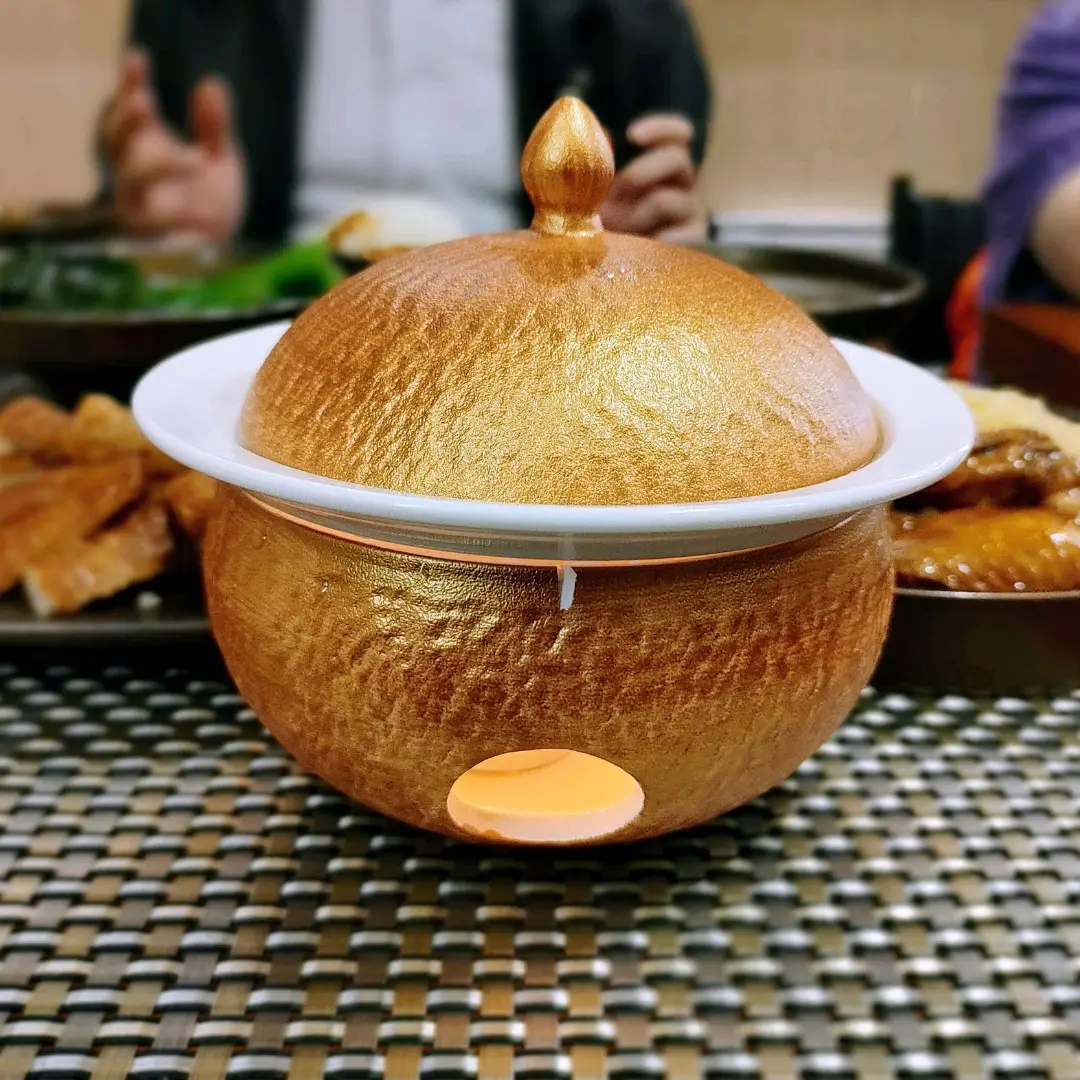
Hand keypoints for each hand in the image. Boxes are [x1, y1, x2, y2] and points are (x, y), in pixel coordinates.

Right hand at [99, 50, 244, 240]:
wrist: (221, 256)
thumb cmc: (213, 203)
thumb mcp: (221, 160)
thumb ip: (216, 127)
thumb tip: (212, 84)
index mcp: (148, 146)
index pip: (129, 109)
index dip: (128, 83)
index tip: (138, 58)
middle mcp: (134, 171)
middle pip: (113, 138)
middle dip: (124, 119)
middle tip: (144, 103)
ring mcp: (137, 204)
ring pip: (131, 179)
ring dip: (161, 165)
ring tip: (200, 159)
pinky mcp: (149, 238)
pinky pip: (157, 223)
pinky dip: (185, 215)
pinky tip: (210, 213)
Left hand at [600, 114, 707, 242]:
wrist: (614, 274)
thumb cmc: (607, 230)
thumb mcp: (596, 196)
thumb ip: (599, 167)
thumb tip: (604, 134)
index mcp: (663, 168)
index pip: (679, 135)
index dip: (661, 129)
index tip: (632, 135)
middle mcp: (682, 186)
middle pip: (678, 159)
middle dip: (641, 172)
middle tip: (616, 192)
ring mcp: (691, 214)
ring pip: (669, 200)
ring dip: (636, 215)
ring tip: (621, 233)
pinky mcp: (695, 241)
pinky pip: (679, 236)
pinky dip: (653, 241)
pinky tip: (640, 250)